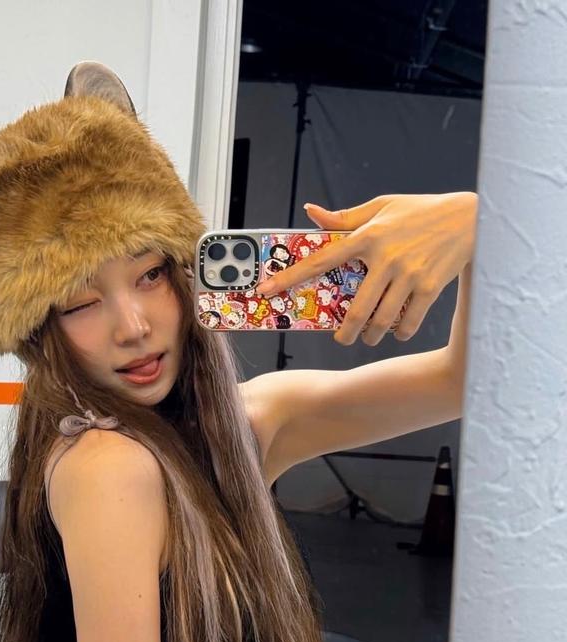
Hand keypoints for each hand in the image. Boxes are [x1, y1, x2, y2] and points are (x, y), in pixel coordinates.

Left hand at [255, 192, 477, 344]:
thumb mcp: (382, 206)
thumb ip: (345, 217)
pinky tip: (397, 329)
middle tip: (341, 338)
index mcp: (366, 236)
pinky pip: (407, 322)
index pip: (320, 260)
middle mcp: (384, 257)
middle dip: (345, 333)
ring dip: (370, 336)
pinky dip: (400, 332)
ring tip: (369, 336)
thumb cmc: (419, 211)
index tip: (266, 290)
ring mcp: (408, 275)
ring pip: (379, 321)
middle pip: (354, 310)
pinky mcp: (430, 288)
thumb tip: (311, 213)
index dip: (289, 277)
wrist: (471, 217)